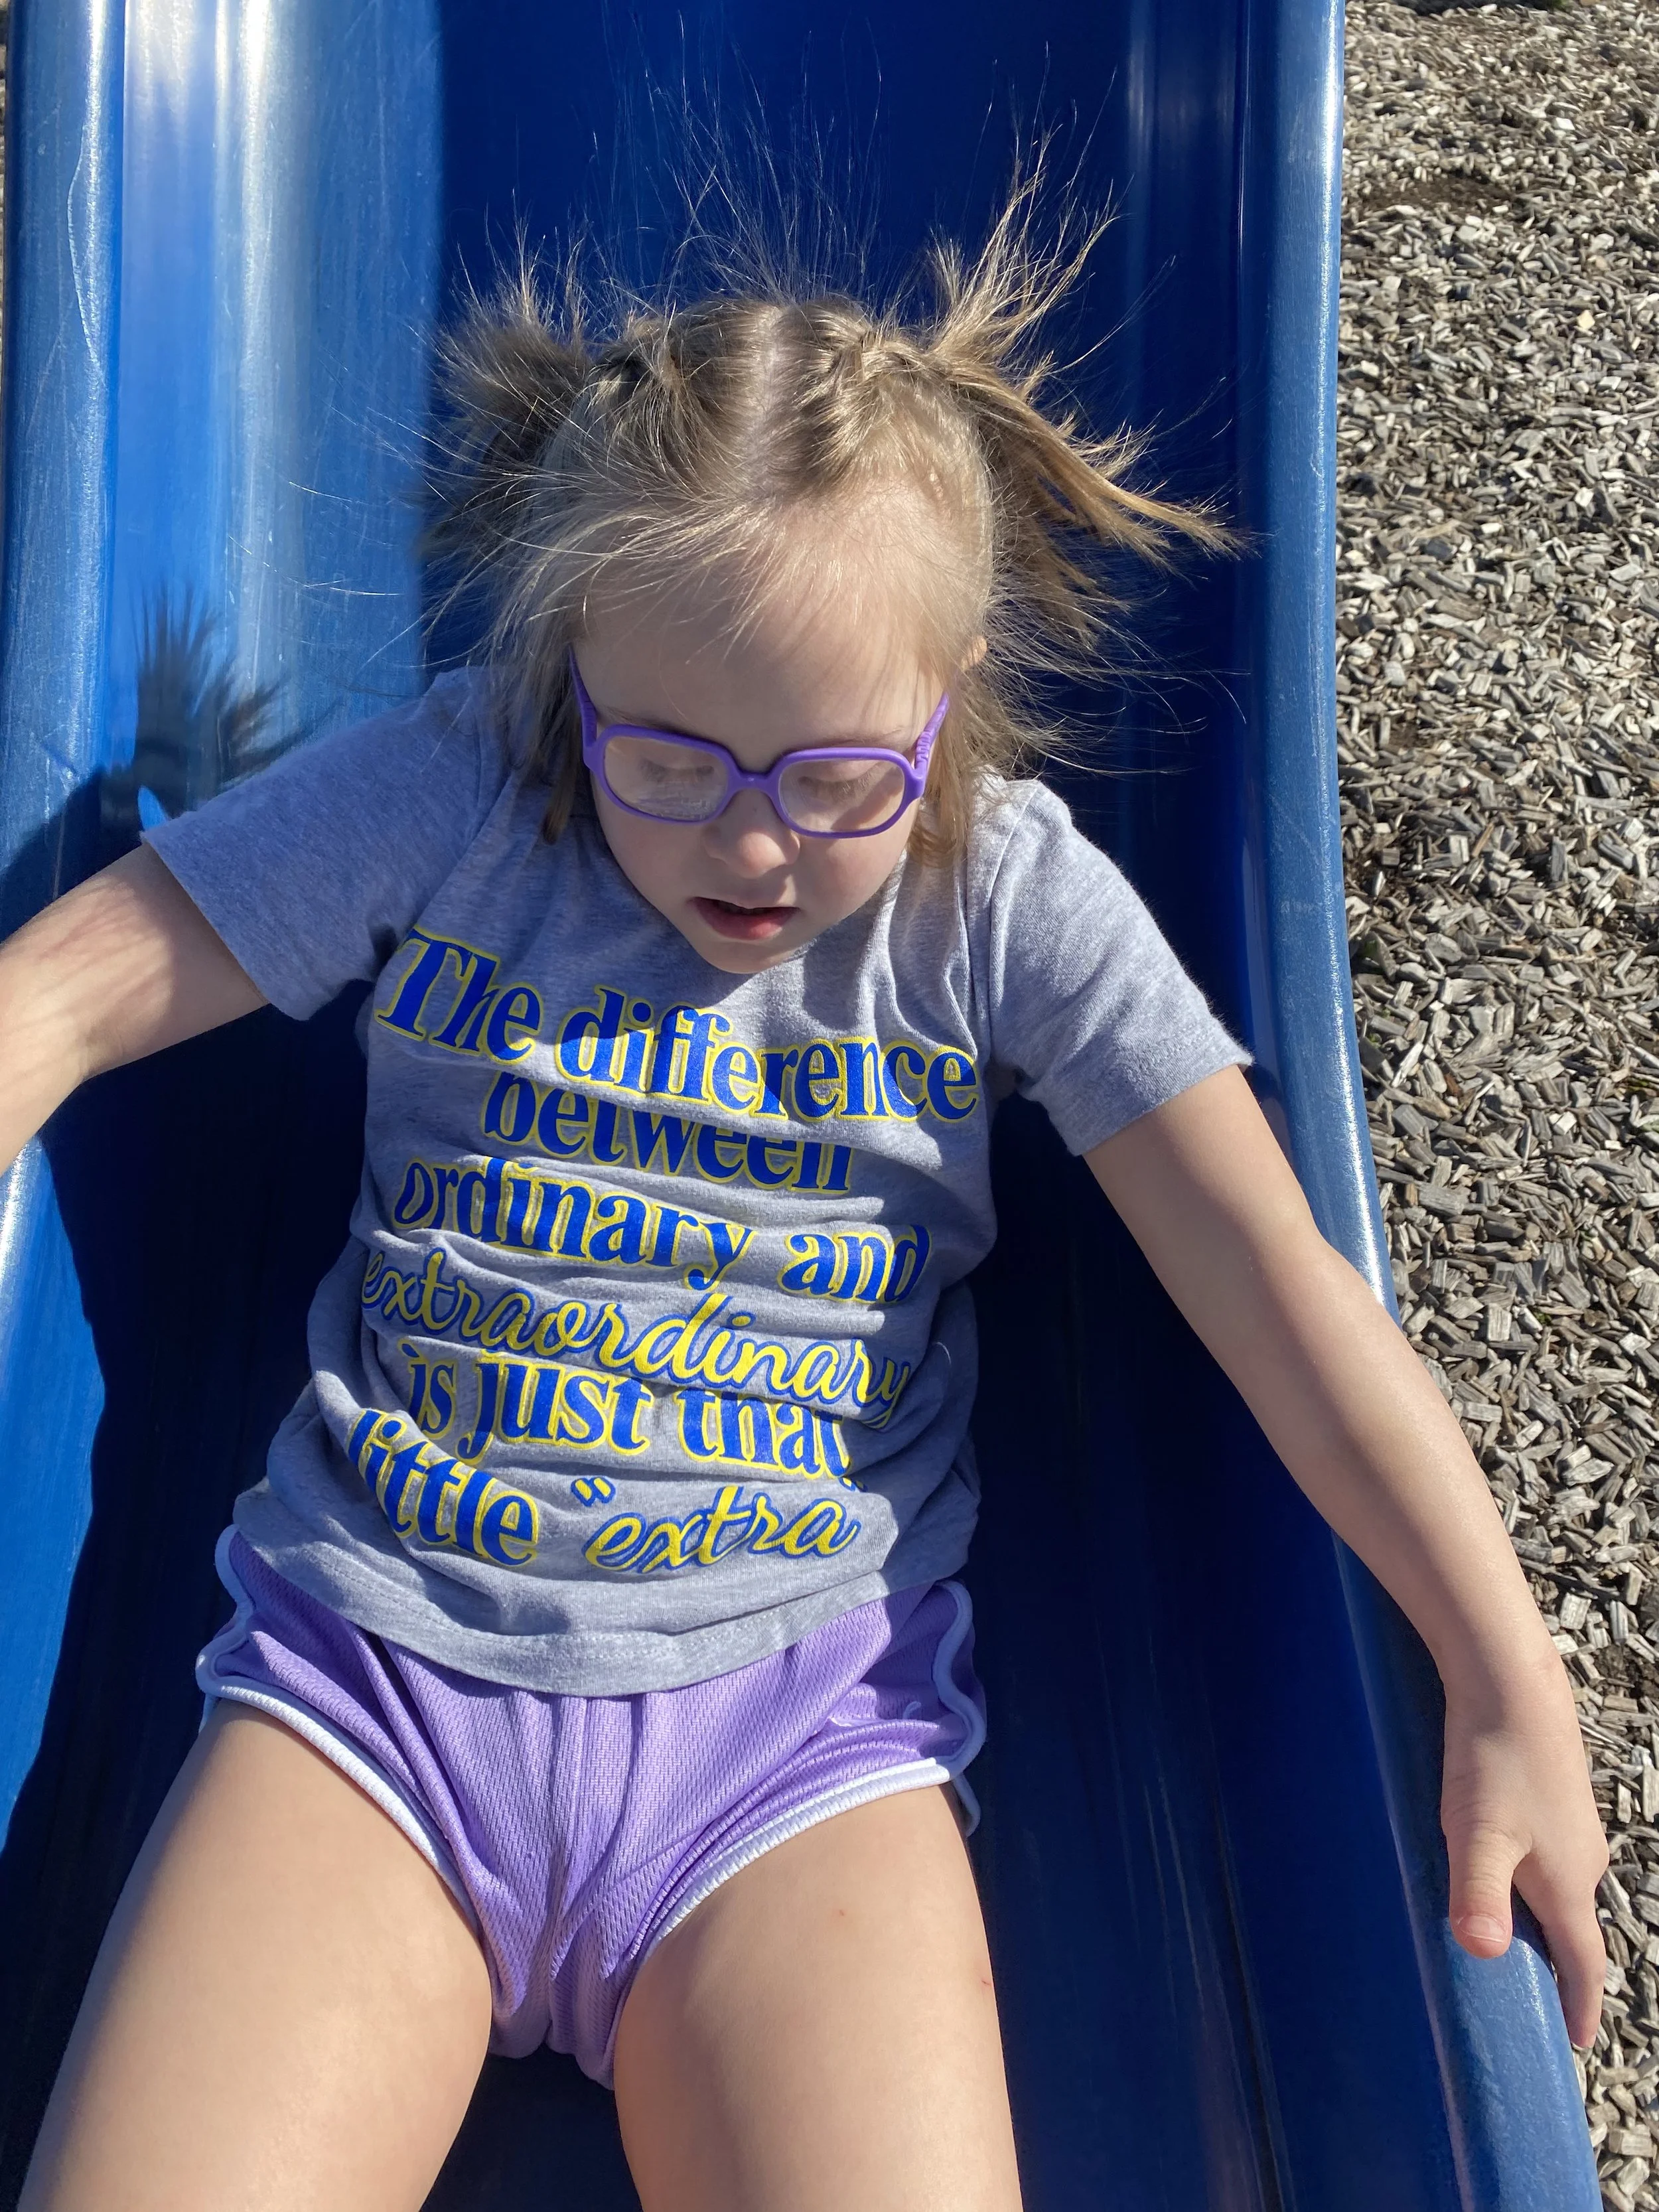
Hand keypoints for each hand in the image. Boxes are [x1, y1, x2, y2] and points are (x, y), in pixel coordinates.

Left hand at [1439, 1648, 1609, 2048]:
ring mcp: (1572, 1827)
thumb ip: (1477, 1892)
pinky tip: (1503, 1870)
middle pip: (1573, 1931)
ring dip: (1543, 1922)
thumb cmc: (1491, 1759)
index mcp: (1569, 1884)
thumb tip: (1482, 1952)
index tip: (1575, 2043)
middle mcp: (1582, 1860)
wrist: (1511, 1683)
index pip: (1583, 1963)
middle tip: (1532, 2000)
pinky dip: (1533, 1881)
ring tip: (1512, 1943)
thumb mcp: (1475, 1832)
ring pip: (1561, 1891)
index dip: (1581, 2006)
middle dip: (1558, 1968)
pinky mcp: (1556, 1798)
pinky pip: (1550, 1857)